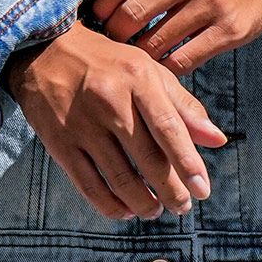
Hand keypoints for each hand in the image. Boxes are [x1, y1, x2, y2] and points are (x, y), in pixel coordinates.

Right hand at [4, 19, 228, 219]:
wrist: (44, 51)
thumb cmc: (107, 63)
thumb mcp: (148, 71)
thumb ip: (183, 106)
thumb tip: (217, 140)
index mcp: (138, 78)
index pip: (169, 128)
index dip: (188, 164)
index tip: (203, 190)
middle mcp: (110, 101)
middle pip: (148, 159)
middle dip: (171, 191)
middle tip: (183, 207)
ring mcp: (82, 124)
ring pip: (120, 178)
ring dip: (143, 203)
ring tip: (156, 210)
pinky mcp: (59, 142)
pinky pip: (89, 185)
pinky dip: (110, 205)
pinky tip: (125, 211)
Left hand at [86, 0, 261, 76]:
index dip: (101, 5)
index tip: (96, 17)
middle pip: (133, 13)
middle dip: (115, 34)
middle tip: (111, 42)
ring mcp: (214, 2)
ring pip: (155, 42)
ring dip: (138, 54)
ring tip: (132, 55)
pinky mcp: (231, 30)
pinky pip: (184, 60)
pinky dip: (165, 68)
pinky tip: (160, 65)